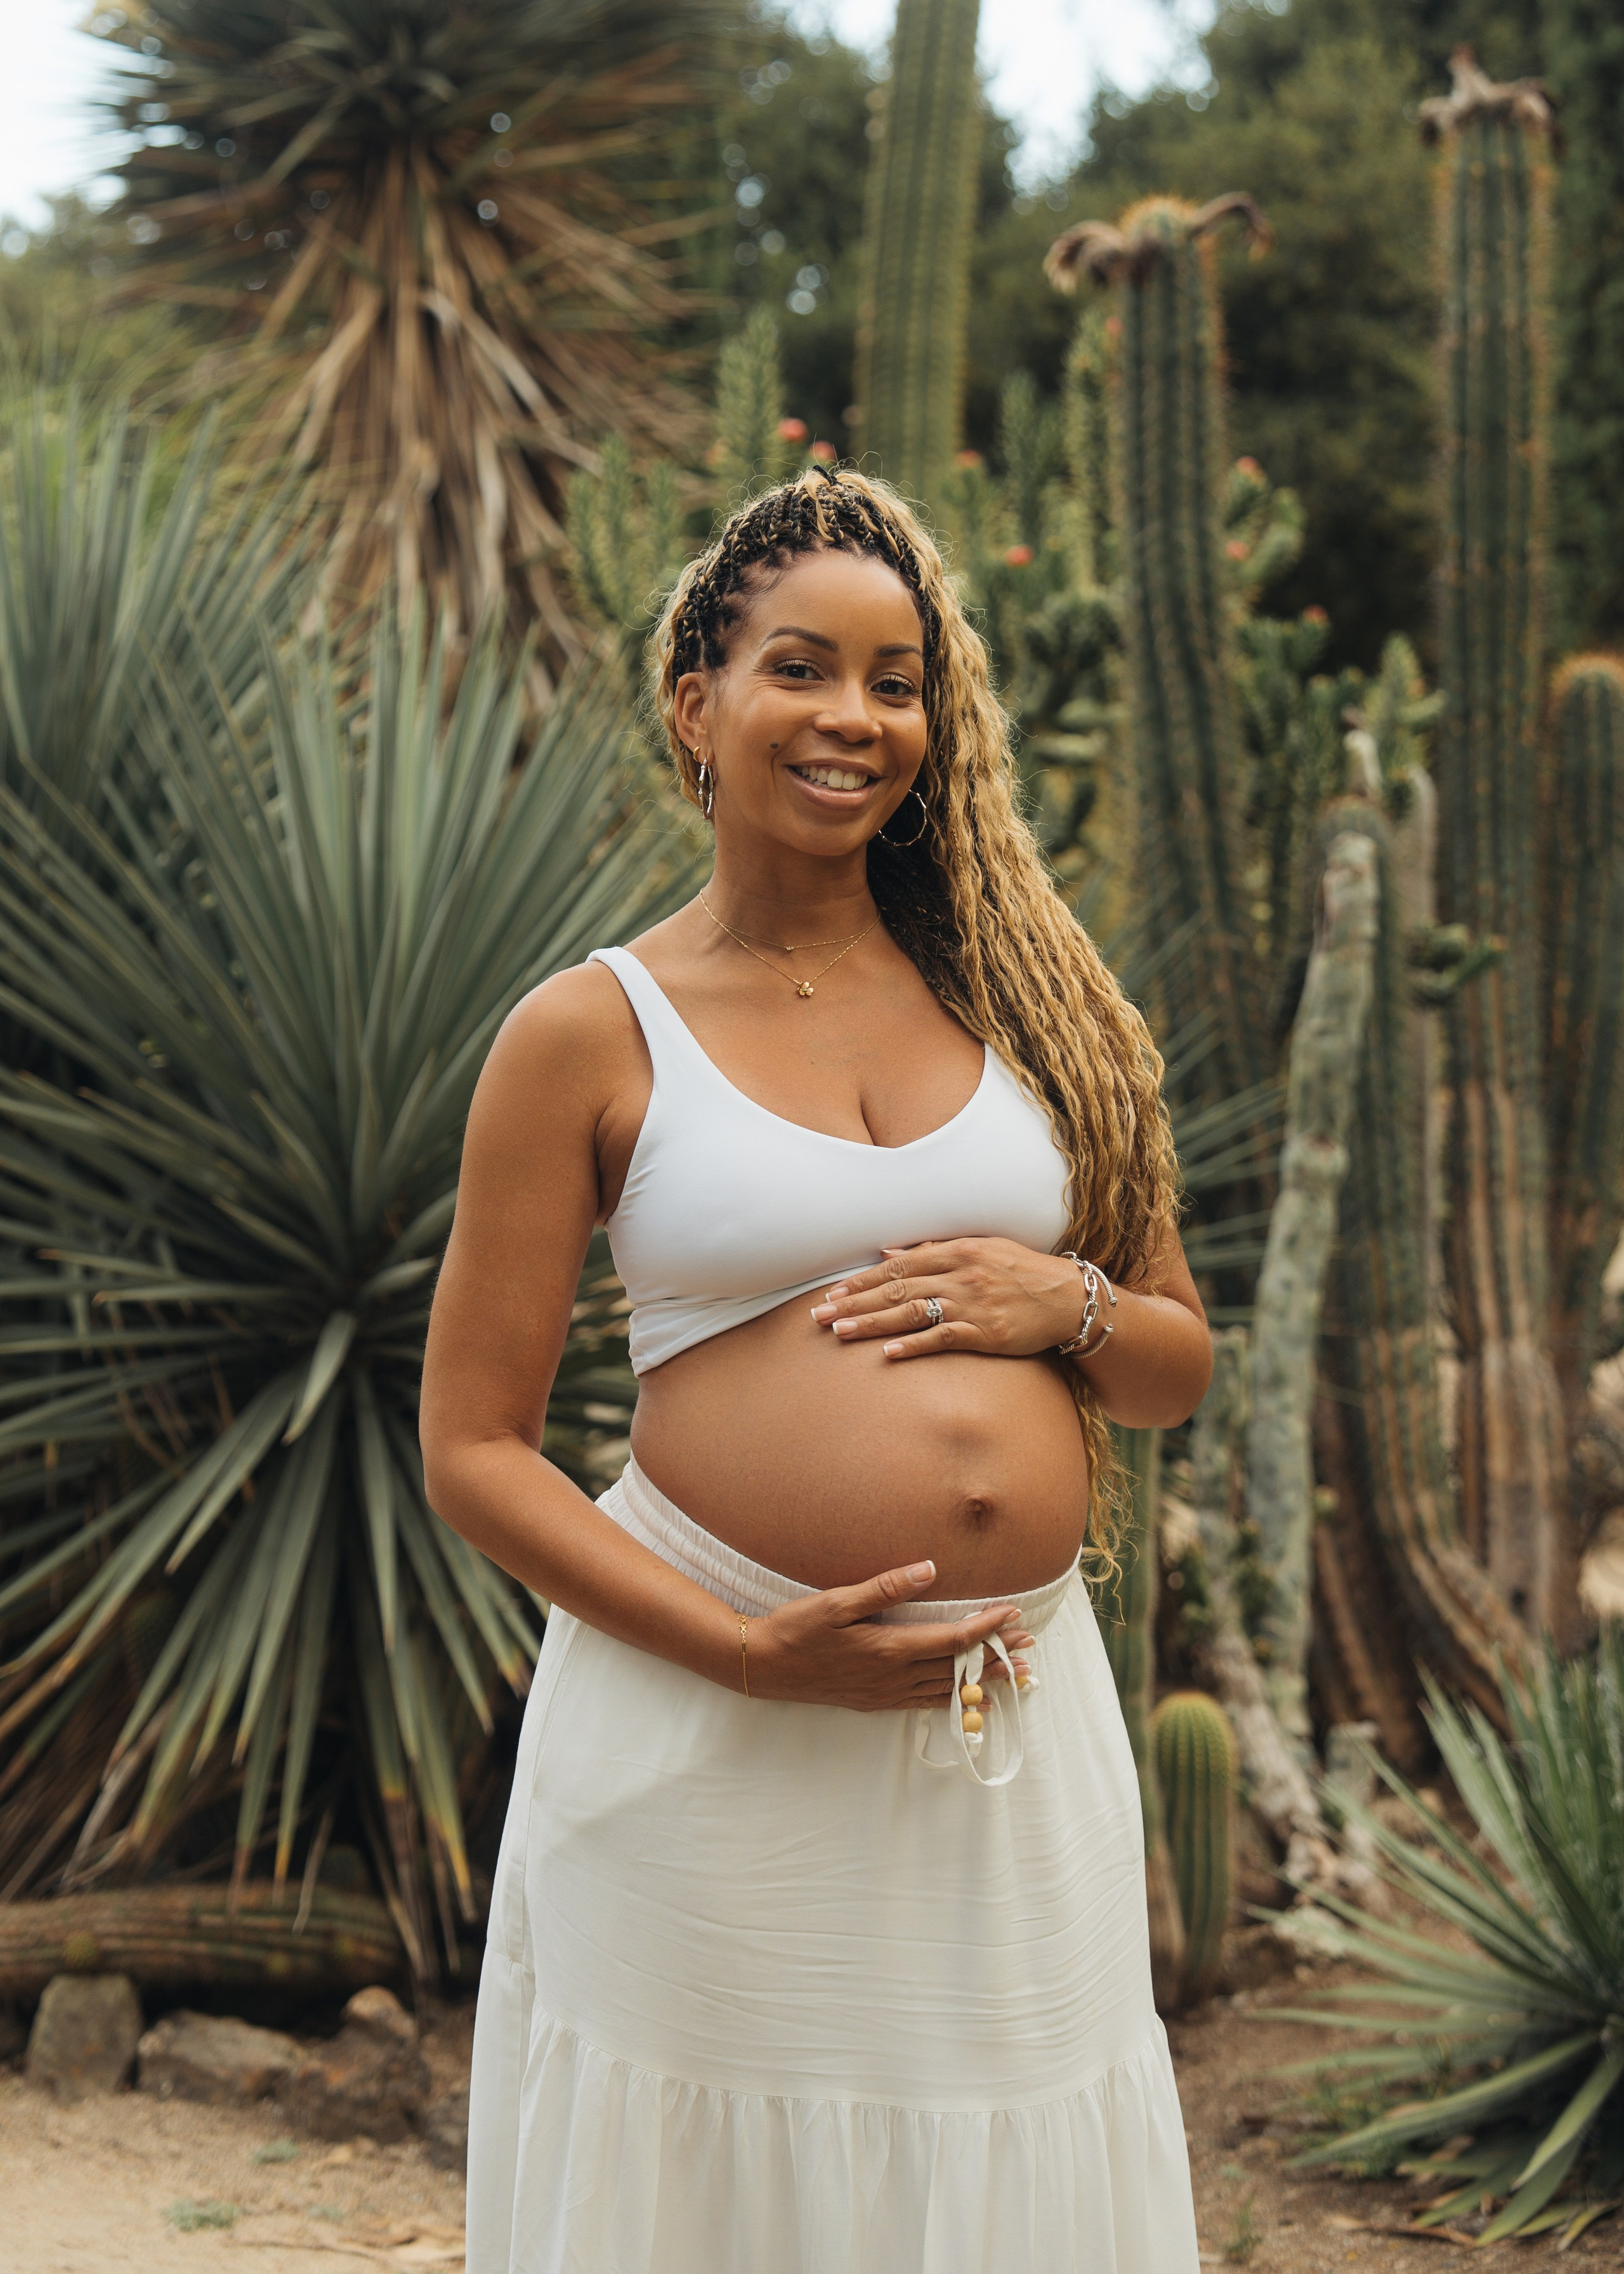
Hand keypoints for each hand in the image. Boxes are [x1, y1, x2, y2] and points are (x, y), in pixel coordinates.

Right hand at [748, 1559, 1033, 1709]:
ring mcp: (885, 1694)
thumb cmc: (796, 1629)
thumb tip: (928, 1570)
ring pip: (947, 1690)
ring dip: (983, 1680)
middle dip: (996, 1656)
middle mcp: (892, 1677)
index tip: (1013, 1614)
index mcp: (887, 1650)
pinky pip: (926, 1704)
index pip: (951, 1640)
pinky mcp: (876, 1702)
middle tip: (1029, 1645)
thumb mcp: (836, 1601)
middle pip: (958, 1669)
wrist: (762, 1666)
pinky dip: (956, 1700)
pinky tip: (971, 1699)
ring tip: (1016, 1672)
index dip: (985, 1628)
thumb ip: (885, 1588)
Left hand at [808, 1238, 1084, 1360]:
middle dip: (854, 1303)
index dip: (861, 1281)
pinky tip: (888, 1353)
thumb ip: (934, 1250)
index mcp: (956, 1252)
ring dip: (872, 1323)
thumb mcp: (980, 1248)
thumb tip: (888, 1253)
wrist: (1067, 1298)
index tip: (833, 1292)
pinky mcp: (985, 1333)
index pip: (897, 1266)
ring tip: (839, 1333)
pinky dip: (914, 1345)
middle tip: (820, 1316)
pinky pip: (942, 1339)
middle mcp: (959, 1275)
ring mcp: (971, 1304)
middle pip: (895, 1290)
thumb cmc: (1022, 1271)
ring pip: (911, 1313)